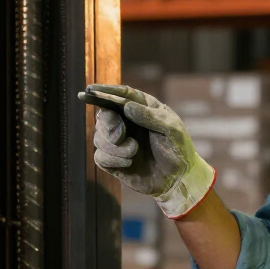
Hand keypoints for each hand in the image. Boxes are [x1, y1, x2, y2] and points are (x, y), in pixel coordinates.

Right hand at [82, 83, 214, 218]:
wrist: (179, 177)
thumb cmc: (178, 148)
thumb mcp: (171, 129)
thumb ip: (150, 116)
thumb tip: (127, 106)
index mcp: (141, 107)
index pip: (119, 95)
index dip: (104, 92)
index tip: (91, 90)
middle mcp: (127, 122)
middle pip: (103, 115)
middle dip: (108, 124)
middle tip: (120, 135)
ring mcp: (119, 142)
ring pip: (99, 137)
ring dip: (114, 146)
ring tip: (134, 151)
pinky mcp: (114, 160)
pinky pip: (100, 156)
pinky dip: (112, 159)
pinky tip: (129, 162)